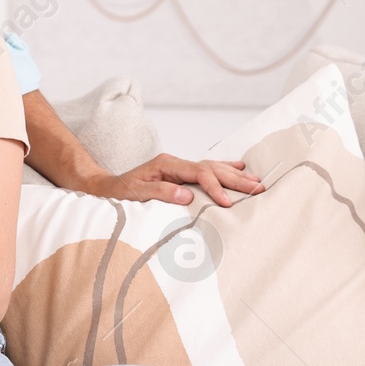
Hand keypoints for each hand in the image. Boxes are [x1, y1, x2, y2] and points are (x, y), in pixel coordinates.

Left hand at [84, 153, 264, 207]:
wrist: (106, 187)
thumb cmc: (119, 192)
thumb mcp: (134, 193)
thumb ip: (159, 192)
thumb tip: (186, 196)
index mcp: (166, 164)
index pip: (198, 173)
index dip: (215, 187)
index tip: (227, 203)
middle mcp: (175, 162)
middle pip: (211, 168)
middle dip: (235, 179)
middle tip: (258, 189)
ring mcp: (179, 167)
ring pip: (213, 167)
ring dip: (235, 175)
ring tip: (257, 182)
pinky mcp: (181, 173)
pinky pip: (207, 169)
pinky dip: (225, 169)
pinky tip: (240, 168)